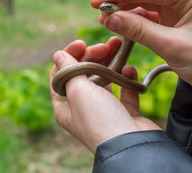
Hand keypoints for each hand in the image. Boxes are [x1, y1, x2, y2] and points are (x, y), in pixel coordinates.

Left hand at [49, 37, 160, 153]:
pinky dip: (126, 77)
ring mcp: (104, 109)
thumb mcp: (78, 92)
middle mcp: (82, 107)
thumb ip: (69, 70)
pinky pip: (124, 89)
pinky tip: (129, 69)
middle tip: (104, 46)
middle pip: (84, 73)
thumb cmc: (100, 120)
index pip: (60, 74)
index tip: (82, 43)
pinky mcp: (124, 111)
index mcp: (64, 105)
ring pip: (105, 78)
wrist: (133, 146)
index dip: (69, 56)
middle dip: (93, 55)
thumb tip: (58, 54)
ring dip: (111, 61)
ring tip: (118, 45)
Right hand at [90, 0, 191, 88]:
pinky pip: (145, 8)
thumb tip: (108, 19)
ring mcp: (177, 2)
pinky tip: (117, 21)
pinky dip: (130, 14)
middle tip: (97, 6)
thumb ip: (138, 30)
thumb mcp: (170, 46)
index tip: (97, 2)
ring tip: (104, 18)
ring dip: (122, 4)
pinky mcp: (170, 13)